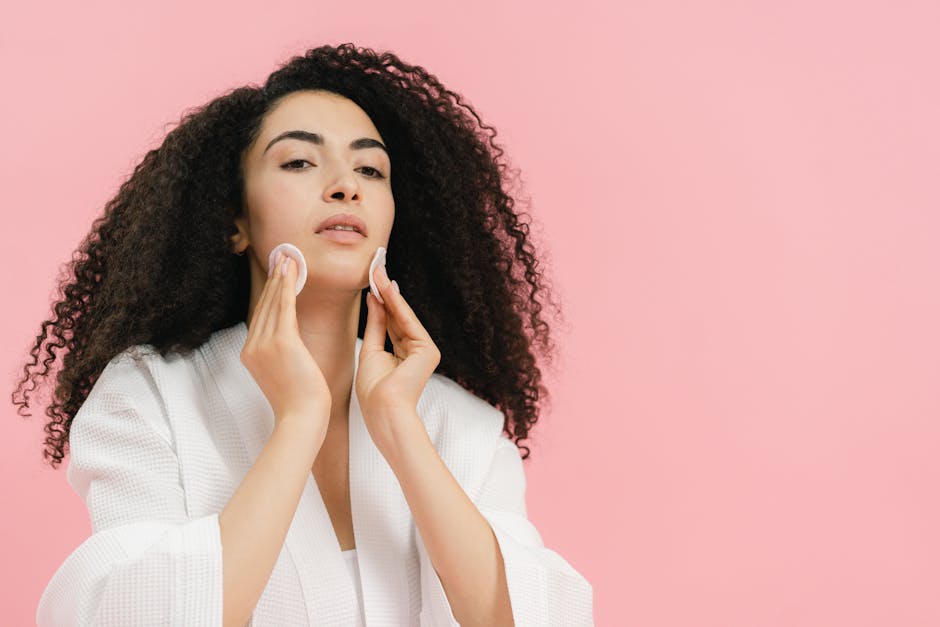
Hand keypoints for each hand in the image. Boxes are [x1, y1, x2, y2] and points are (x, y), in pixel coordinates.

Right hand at [240, 252, 330, 436]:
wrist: (301, 417)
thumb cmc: (300, 401)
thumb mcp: (283, 373)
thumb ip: (280, 353)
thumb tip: (289, 339)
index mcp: (250, 354)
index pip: (261, 316)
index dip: (269, 293)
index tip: (277, 275)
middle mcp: (252, 346)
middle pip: (264, 306)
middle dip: (274, 280)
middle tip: (282, 258)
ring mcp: (263, 344)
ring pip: (273, 303)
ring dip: (281, 278)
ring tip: (288, 259)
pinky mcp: (281, 342)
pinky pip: (284, 307)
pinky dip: (287, 287)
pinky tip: (291, 272)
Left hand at [356, 264, 439, 449]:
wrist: (383, 412)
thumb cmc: (373, 391)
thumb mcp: (370, 350)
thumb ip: (376, 324)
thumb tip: (374, 299)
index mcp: (403, 355)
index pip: (390, 323)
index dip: (380, 302)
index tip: (371, 281)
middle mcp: (416, 351)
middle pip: (397, 317)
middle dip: (385, 292)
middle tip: (375, 268)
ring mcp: (424, 350)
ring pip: (402, 316)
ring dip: (389, 293)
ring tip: (377, 271)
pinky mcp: (428, 351)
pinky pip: (408, 322)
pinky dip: (396, 304)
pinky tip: (385, 288)